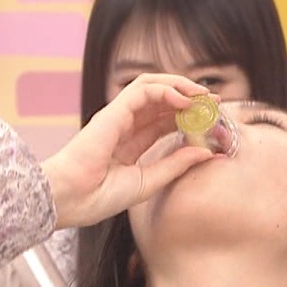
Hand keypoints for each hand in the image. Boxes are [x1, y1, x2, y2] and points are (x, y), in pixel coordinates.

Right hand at [42, 73, 215, 228]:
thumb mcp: (150, 181)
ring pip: (153, 86)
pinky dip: (167, 90)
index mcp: (130, 143)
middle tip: (215, 102)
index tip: (212, 119)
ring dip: (181, 86)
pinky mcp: (113, 111)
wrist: (71, 200)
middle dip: (190, 97)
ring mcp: (118, 116)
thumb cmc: (99, 197)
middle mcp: (124, 125)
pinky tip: (186, 100)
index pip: (164, 120)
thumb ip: (176, 165)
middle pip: (161, 100)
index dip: (189, 116)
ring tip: (204, 96)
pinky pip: (143, 90)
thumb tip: (207, 152)